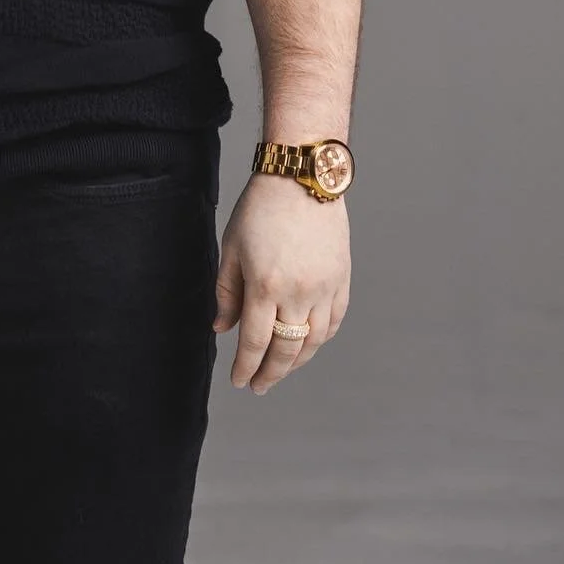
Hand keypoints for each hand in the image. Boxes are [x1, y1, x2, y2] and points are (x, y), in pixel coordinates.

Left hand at [211, 170, 349, 393]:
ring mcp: (324, 288)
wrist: (302, 177)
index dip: (246, 367)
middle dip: (270, 373)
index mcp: (265, 286)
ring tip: (281, 369)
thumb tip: (221, 329)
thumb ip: (227, 292)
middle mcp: (298, 293)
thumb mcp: (232, 247)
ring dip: (296, 362)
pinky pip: (334, 322)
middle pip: (285, 350)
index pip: (254, 342)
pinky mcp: (342, 280)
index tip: (239, 381)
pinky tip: (307, 344)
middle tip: (259, 386)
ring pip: (313, 342)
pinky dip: (320, 340)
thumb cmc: (260, 208)